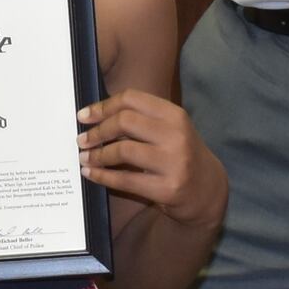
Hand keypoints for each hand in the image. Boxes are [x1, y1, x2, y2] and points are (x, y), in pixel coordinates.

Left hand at [79, 90, 224, 222]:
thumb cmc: (179, 154)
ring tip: (84, 158)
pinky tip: (91, 174)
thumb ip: (141, 119)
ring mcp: (174, 162)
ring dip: (97, 155)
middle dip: (97, 131)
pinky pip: (125, 180)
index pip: (131, 99)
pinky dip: (102, 176)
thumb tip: (95, 116)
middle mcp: (176, 135)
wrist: (207, 190)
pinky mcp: (168, 188)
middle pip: (125, 121)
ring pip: (123, 150)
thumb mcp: (169, 129)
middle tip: (82, 140)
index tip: (83, 116)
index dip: (103, 106)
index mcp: (174, 115)